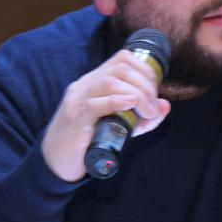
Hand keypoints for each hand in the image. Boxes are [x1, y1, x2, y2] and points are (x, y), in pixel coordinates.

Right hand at [41, 50, 170, 181]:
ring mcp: (77, 99)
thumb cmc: (89, 142)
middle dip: (145, 85)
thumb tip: (164, 106)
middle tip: (152, 108)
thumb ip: (143, 117)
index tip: (154, 93)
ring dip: (137, 94)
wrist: (57, 163)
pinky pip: (95, 103)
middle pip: (120, 68)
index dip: (145, 71)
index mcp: (94, 81)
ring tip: (146, 112)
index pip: (122, 58)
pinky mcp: (75, 118)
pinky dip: (116, 101)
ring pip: (109, 82)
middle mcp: (85, 85)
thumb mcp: (121, 126)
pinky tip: (131, 106)